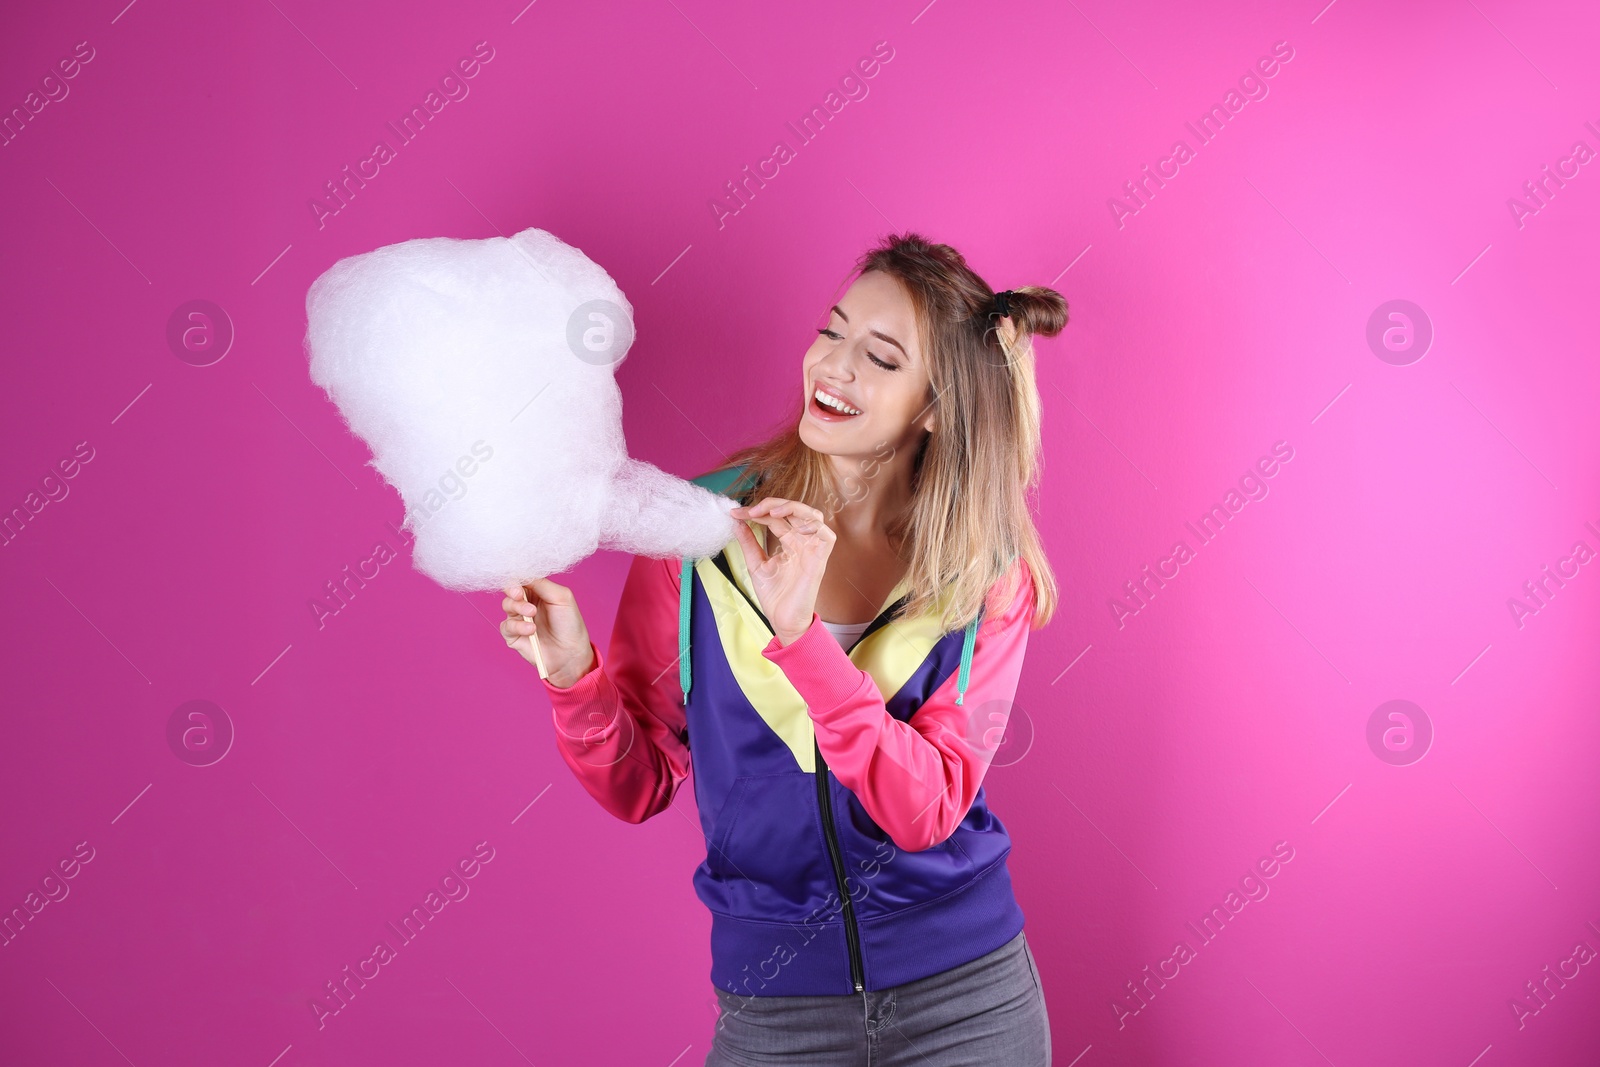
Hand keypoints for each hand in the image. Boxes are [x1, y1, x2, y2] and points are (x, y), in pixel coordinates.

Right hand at [501, 578, 594, 686]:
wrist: (570, 653)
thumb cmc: (569, 624)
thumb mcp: (561, 597)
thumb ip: (541, 584)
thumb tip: (523, 573)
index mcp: (538, 591)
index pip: (522, 578)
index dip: (518, 577)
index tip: (519, 579)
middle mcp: (526, 603)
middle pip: (510, 589)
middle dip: (512, 590)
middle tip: (520, 594)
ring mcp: (519, 619)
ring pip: (507, 605)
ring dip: (518, 607)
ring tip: (532, 613)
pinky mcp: (513, 636)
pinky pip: (506, 626)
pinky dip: (517, 626)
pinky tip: (531, 630)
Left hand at [728, 497, 834, 644]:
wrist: (782, 620)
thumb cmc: (774, 596)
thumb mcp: (755, 564)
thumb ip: (748, 542)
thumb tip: (736, 521)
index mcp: (789, 542)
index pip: (776, 518)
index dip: (757, 512)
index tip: (735, 514)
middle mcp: (803, 542)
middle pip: (795, 510)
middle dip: (772, 504)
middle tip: (751, 510)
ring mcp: (813, 549)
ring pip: (813, 515)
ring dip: (793, 508)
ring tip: (771, 512)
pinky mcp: (820, 559)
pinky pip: (826, 535)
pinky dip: (813, 524)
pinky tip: (794, 524)